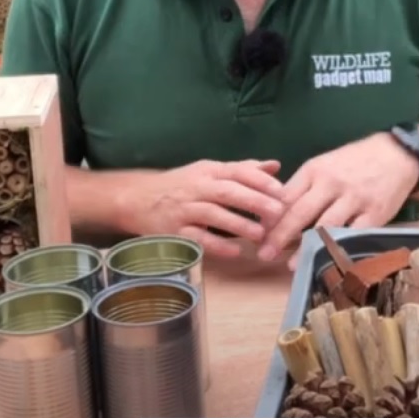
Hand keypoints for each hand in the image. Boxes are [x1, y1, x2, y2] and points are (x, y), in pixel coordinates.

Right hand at [126, 159, 287, 258]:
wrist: (136, 199)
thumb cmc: (180, 185)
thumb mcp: (209, 172)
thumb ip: (242, 170)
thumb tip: (275, 165)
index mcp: (208, 171)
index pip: (236, 171)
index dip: (259, 181)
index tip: (282, 192)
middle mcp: (196, 187)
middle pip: (227, 191)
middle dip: (254, 201)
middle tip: (278, 213)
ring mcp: (184, 209)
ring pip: (213, 215)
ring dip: (238, 224)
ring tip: (261, 235)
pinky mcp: (174, 231)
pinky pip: (197, 238)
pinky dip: (216, 245)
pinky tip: (235, 251)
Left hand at [257, 133, 418, 266]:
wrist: (396, 155)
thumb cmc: (353, 162)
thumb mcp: (324, 165)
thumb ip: (302, 187)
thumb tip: (274, 215)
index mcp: (314, 170)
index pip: (285, 196)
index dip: (270, 217)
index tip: (256, 234)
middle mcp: (331, 183)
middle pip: (300, 212)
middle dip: (279, 236)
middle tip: (264, 254)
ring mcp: (354, 199)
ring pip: (324, 227)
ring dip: (305, 248)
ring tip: (290, 265)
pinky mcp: (374, 214)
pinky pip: (352, 235)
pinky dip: (338, 250)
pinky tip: (327, 262)